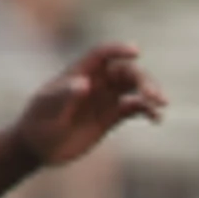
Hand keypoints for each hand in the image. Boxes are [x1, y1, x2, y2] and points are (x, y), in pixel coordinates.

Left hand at [12, 44, 167, 169]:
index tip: (136, 52)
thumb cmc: (38, 124)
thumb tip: (85, 83)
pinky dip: (148, 111)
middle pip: (126, 71)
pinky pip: (135, 109)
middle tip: (154, 96)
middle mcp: (96, 82)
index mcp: (79, 73)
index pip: (102, 55)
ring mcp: (105, 99)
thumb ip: (65, 96)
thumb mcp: (48, 110)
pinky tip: (156, 119)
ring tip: (161, 105)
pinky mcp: (111, 116)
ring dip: (150, 93)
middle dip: (143, 80)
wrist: (37, 147)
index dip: (119, 49)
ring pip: (134, 88)